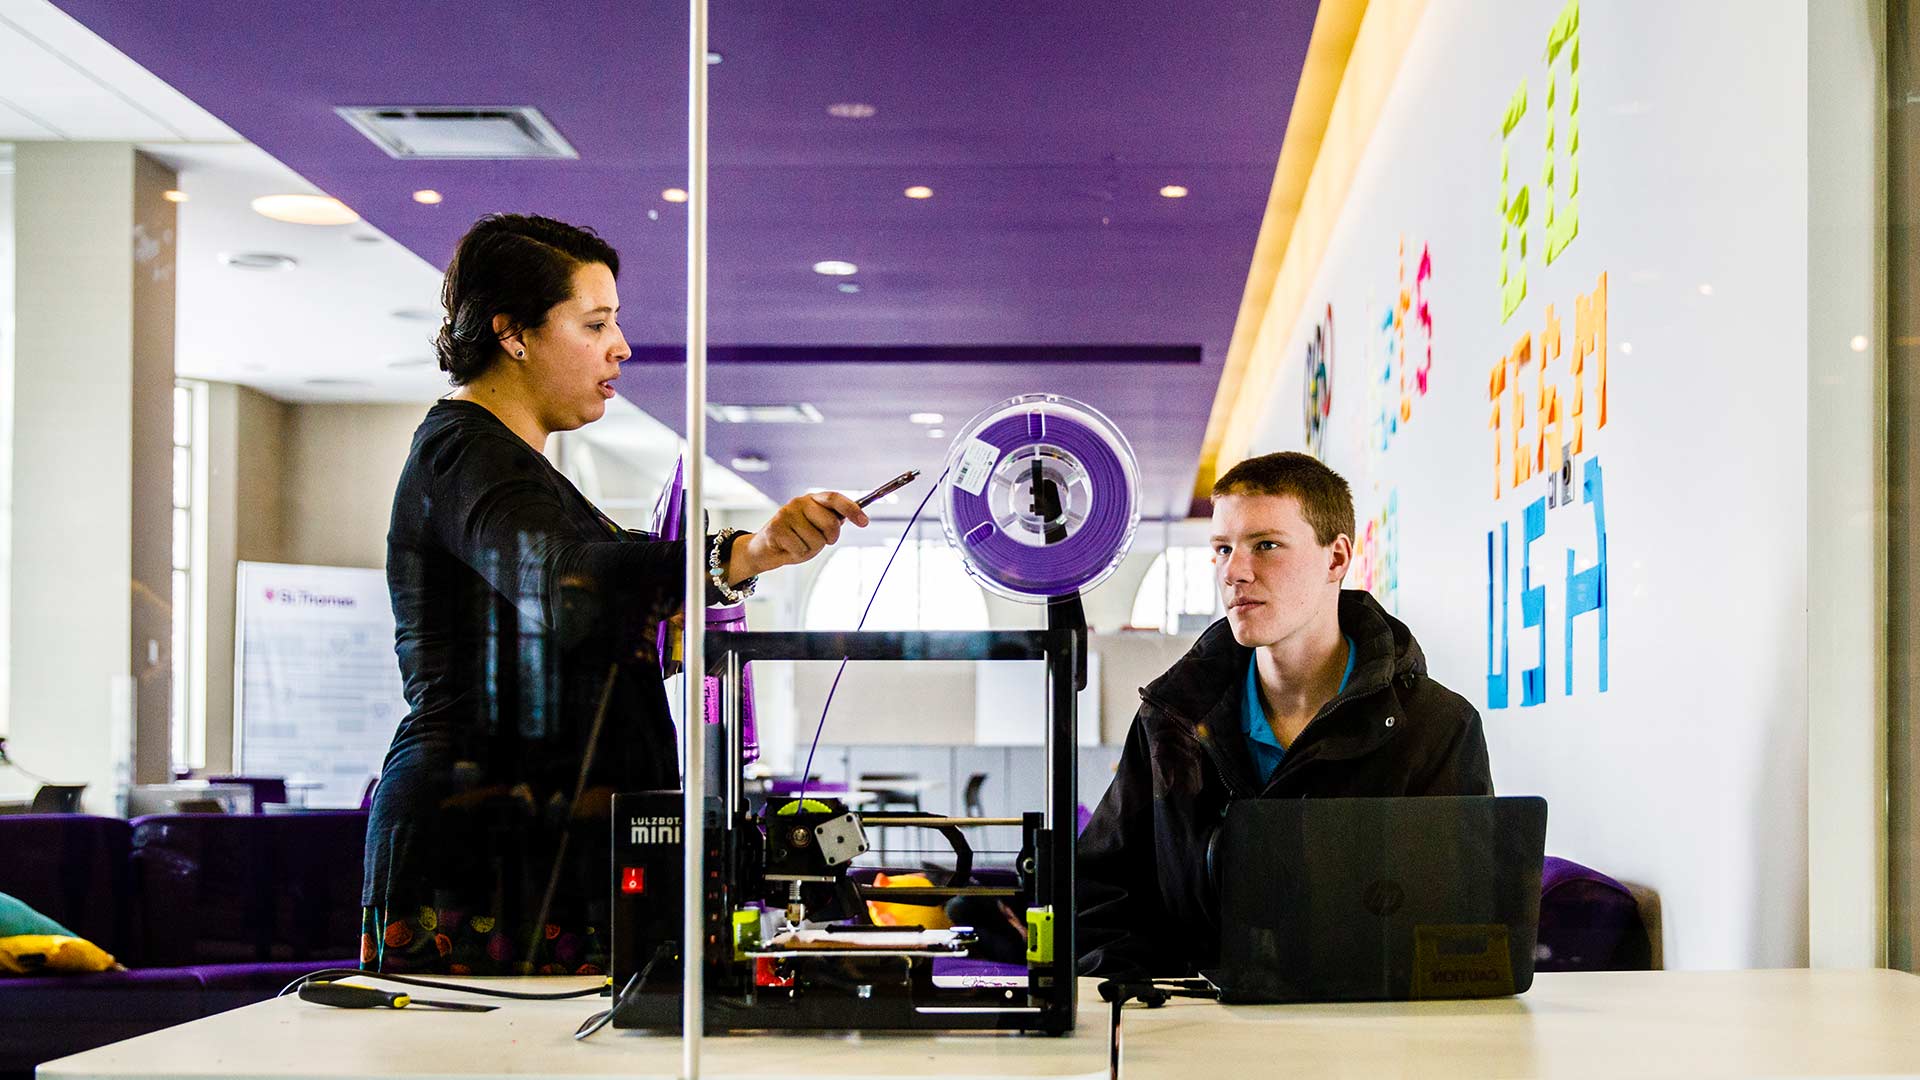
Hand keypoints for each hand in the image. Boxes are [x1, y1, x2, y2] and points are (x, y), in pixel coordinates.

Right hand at [728, 492, 868, 579]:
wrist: (766, 550)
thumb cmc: (796, 539)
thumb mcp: (817, 529)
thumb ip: (832, 521)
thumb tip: (859, 516)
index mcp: (813, 500)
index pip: (835, 498)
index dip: (851, 509)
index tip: (865, 522)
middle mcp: (799, 502)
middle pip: (830, 522)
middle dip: (831, 537)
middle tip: (821, 541)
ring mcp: (786, 514)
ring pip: (816, 540)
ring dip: (811, 549)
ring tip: (799, 544)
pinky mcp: (776, 528)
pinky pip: (801, 549)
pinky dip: (798, 554)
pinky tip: (788, 548)